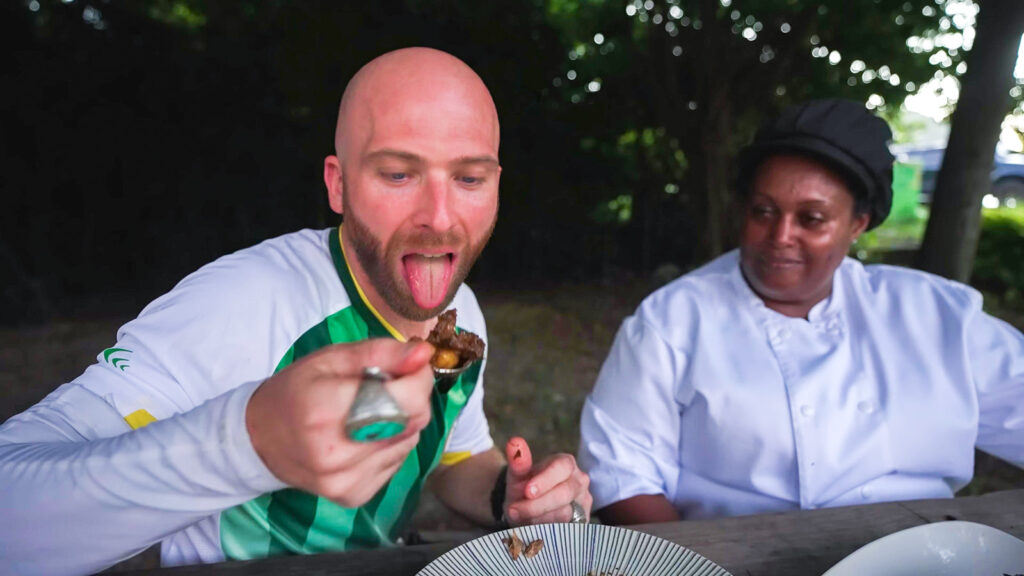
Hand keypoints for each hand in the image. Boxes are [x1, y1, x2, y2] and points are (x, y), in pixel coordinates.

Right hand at [246, 338, 433, 507]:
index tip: (409, 366)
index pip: (405, 400)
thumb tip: (424, 353)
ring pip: (409, 441)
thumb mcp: (332, 358)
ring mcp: (345, 481)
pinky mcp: (353, 496)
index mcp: (326, 412)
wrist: (261, 438)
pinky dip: (391, 443)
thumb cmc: (297, 390)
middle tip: (385, 386)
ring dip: (402, 421)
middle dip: (410, 398)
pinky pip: (397, 461)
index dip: (418, 379)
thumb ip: (382, 352)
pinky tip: (367, 435)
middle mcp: (336, 454)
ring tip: (371, 412)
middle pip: (413, 421)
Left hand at [502, 437, 591, 524]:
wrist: (526, 506)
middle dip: (537, 504)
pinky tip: (532, 525)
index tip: (527, 491)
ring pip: (565, 514)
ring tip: (520, 516)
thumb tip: (514, 443)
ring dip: (537, 517)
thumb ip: (518, 461)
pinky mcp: (583, 521)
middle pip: (565, 493)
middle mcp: (580, 481)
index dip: (545, 480)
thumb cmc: (524, 486)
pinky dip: (546, 528)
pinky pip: (566, 528)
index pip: (561, 468)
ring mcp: (584, 502)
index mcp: (566, 463)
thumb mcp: (517, 474)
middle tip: (514, 510)